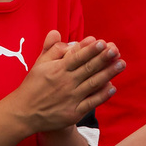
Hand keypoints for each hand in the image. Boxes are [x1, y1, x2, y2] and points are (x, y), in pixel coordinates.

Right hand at [1, 32, 121, 133]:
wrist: (24, 113)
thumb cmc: (33, 85)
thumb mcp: (39, 64)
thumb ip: (51, 48)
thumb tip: (58, 32)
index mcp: (57, 69)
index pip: (77, 57)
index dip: (90, 50)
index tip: (102, 42)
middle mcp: (66, 82)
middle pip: (88, 68)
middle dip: (103, 59)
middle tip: (116, 50)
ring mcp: (71, 98)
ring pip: (93, 83)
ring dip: (108, 74)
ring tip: (121, 64)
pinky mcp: (74, 112)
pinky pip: (91, 103)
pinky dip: (102, 95)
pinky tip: (112, 87)